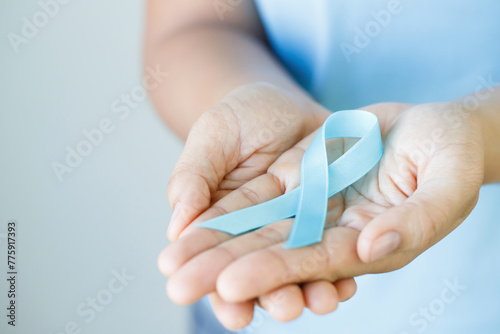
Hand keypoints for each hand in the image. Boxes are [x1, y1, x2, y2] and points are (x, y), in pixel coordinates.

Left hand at [159, 101, 484, 325]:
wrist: (437, 129)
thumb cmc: (454, 155)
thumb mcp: (448, 184)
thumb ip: (417, 219)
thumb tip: (371, 246)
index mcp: (367, 245)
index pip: (311, 264)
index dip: (270, 274)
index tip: (228, 285)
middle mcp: (333, 232)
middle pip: (271, 252)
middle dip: (223, 269)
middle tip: (176, 285)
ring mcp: (315, 204)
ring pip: (256, 226)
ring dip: (214, 242)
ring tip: (170, 259)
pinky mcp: (304, 177)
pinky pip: (261, 193)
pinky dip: (228, 208)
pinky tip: (193, 220)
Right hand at [162, 82, 357, 327]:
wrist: (285, 104)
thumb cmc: (240, 118)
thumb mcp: (213, 136)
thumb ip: (194, 178)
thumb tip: (176, 228)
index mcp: (223, 222)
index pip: (218, 262)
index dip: (221, 288)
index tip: (231, 308)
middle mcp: (260, 234)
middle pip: (263, 275)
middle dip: (273, 296)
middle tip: (286, 308)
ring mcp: (297, 228)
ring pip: (302, 268)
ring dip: (312, 290)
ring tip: (323, 300)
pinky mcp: (329, 218)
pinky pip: (336, 247)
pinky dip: (344, 267)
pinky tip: (350, 281)